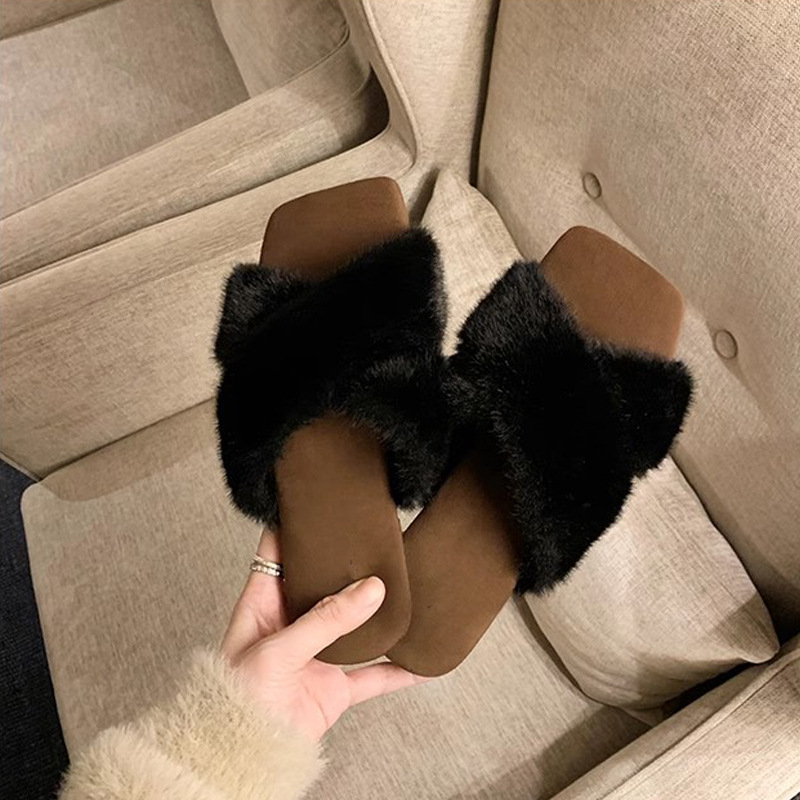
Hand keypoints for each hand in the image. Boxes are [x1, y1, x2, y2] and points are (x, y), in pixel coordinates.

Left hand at [221, 530, 426, 740]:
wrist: (242, 758)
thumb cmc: (234, 703)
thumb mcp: (279, 650)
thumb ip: (326, 620)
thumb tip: (370, 589)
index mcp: (263, 604)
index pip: (277, 553)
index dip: (294, 526)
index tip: (316, 503)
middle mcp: (291, 624)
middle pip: (321, 582)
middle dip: (344, 562)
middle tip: (370, 536)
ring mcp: (316, 655)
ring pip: (354, 623)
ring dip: (376, 610)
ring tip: (402, 585)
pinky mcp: (334, 688)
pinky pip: (373, 676)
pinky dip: (397, 670)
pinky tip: (419, 660)